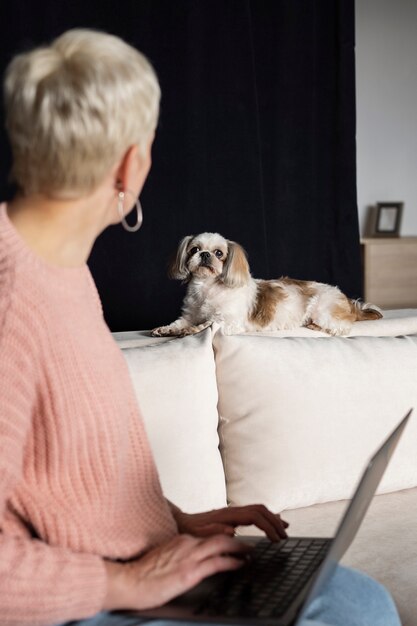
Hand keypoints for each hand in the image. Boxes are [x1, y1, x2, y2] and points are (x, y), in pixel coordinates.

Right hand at [103, 533, 250, 610]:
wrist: (129, 581)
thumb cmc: (141, 575)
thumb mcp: (163, 560)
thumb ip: (177, 557)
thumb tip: (186, 563)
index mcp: (179, 540)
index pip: (207, 537)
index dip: (223, 538)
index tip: (232, 543)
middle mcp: (186, 543)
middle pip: (218, 537)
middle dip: (236, 541)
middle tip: (248, 546)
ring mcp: (189, 556)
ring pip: (222, 545)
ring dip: (239, 548)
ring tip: (250, 553)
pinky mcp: (190, 571)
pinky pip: (217, 562)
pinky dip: (232, 561)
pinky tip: (240, 564)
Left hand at [171, 504, 288, 541]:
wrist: (181, 522)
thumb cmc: (189, 530)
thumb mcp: (199, 534)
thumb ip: (214, 532)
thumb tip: (231, 530)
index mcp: (228, 515)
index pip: (255, 517)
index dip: (268, 528)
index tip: (276, 540)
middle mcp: (233, 510)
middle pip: (261, 510)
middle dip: (275, 522)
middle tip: (285, 537)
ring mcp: (234, 511)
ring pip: (259, 509)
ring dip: (273, 518)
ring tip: (284, 529)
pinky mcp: (233, 515)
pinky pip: (254, 512)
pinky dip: (267, 516)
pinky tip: (273, 522)